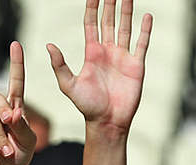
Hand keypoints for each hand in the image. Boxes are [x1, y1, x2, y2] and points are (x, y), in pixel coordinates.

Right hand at [0, 42, 37, 164]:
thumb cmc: (20, 156)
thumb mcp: (28, 140)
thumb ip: (21, 124)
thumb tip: (9, 113)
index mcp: (13, 107)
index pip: (15, 82)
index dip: (16, 64)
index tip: (17, 44)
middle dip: (4, 114)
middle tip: (10, 128)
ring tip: (4, 151)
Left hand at [49, 0, 151, 135]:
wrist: (107, 122)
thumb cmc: (87, 107)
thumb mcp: (69, 85)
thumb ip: (60, 65)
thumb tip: (49, 46)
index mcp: (91, 53)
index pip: (91, 24)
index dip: (92, 8)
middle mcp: (107, 51)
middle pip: (108, 21)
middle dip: (110, 4)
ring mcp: (123, 57)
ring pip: (125, 28)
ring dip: (126, 11)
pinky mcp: (136, 65)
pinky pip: (142, 43)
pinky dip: (145, 30)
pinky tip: (147, 16)